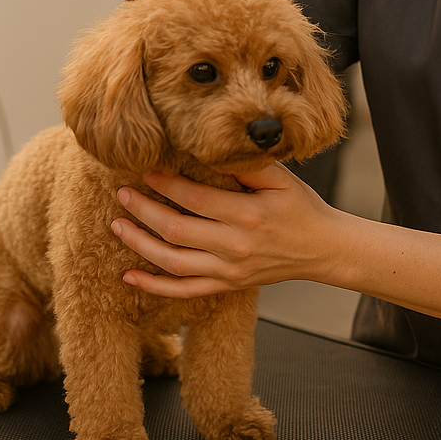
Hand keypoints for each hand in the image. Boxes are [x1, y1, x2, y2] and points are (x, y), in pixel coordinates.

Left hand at [111, 164, 340, 297]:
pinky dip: (154, 287)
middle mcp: (234, 246)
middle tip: (123, 193)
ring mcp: (229, 270)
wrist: (323, 249)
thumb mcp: (281, 179)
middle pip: (176, 229)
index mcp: (247, 215)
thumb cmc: (301, 208)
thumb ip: (246, 165)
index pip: (195, 197)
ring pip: (172, 262)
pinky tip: (129, 277)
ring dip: (139, 244)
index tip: (146, 170)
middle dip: (143, 210)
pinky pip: (184, 291)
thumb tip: (212, 148)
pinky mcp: (227, 286)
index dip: (166, 183)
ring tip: (118, 225)